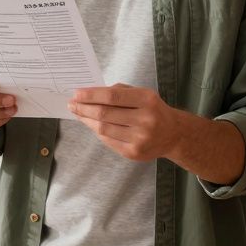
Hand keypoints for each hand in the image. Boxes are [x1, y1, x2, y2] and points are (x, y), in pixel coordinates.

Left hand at [68, 83, 183, 161]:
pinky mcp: (134, 153)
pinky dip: (97, 132)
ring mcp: (140, 138)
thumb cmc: (153, 109)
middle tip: (72, 104)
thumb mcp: (142, 94)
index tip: (76, 94)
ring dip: (87, 120)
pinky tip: (91, 125)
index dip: (91, 95)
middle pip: (104, 114)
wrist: (173, 134)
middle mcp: (145, 119)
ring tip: (79, 114)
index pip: (112, 97)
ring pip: (103, 129)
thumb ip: (118, 92)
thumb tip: (90, 95)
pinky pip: (108, 141)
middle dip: (84, 108)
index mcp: (147, 100)